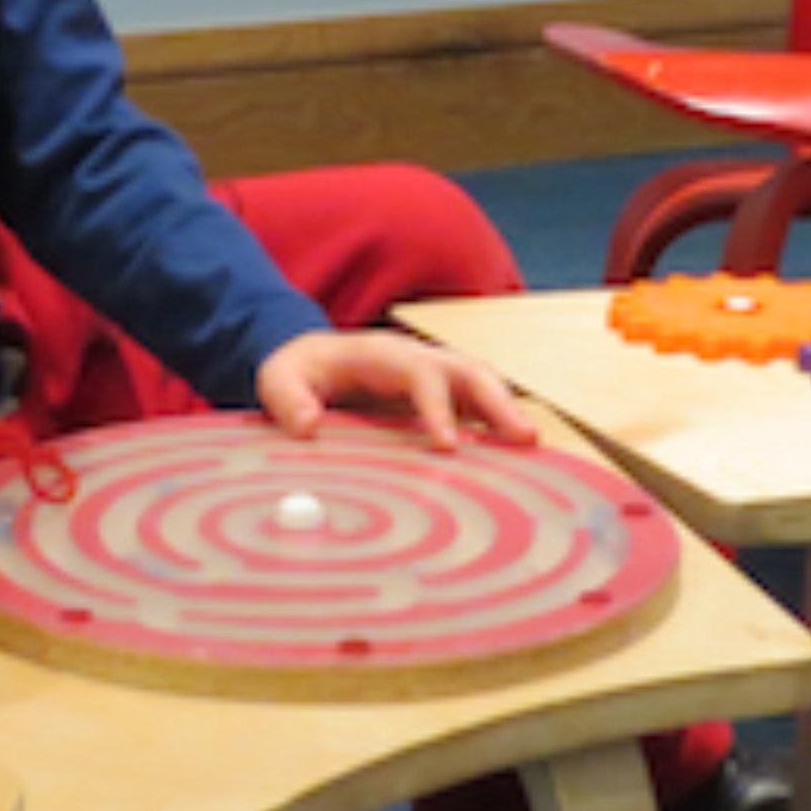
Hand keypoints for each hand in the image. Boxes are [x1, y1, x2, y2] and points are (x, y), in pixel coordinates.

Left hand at [253, 329, 537, 450]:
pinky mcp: (438, 395)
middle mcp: (417, 359)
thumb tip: (308, 426)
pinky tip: (511, 456)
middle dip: (499, 402)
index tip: (447, 446)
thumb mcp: (278, 380)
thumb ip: (288, 400)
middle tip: (526, 439)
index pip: (421, 374)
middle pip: (469, 371)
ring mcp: (432, 374)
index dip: (438, 408)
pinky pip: (475, 405)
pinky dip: (496, 424)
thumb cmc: (296, 369)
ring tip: (532, 447)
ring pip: (481, 384)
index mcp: (383, 353)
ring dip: (507, 411)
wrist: (305, 357)